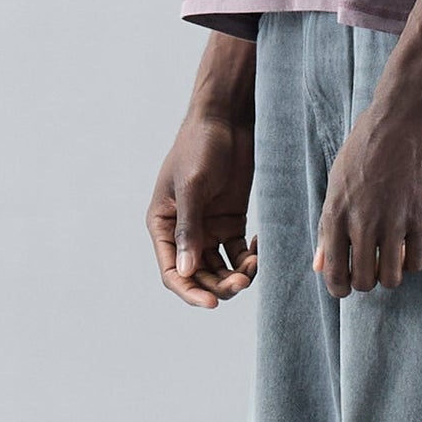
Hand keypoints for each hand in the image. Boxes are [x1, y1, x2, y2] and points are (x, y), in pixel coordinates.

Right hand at [147, 107, 257, 310]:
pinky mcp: (230, 221)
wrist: (226, 118)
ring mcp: (207, 227)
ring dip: (235, 275)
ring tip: (254, 267)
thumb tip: (184, 272)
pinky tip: (258, 249)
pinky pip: (237, 252)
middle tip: (243, 282)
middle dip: (219, 285)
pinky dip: (248, 258)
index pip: (172, 272)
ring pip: (220, 268)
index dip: (190, 291)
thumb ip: (189, 229)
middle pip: (198, 275)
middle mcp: (183, 231)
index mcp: (163, 224)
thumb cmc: (200, 145)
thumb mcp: (193, 186)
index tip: (212, 303)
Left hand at [314, 86, 421, 298]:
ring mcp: (393, 221)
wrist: (403, 116)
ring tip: (392, 259)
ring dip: (390, 275)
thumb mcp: (337, 181)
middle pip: (362, 281)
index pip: (333, 272)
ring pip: (390, 279)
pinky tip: (410, 246)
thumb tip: (319, 265)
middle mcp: (361, 222)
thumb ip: (328, 227)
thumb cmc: (366, 145)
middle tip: (372, 269)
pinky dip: (412, 261)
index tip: (347, 285)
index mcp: (335, 213)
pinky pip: (416, 262)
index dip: (339, 287)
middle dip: (366, 281)